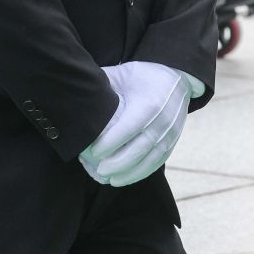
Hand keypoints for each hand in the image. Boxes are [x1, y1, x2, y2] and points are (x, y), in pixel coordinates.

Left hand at [80, 62, 192, 187]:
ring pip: (149, 160)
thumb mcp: (122, 74)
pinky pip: (156, 163)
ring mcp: (169, 134)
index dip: (111, 142)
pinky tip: (125, 179)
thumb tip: (76, 88)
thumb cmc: (143, 76)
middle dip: (118, 163)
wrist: (177, 78)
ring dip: (129, 173)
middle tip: (98, 170)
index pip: (129, 128)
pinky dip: (141, 173)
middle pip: (139, 148)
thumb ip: (102, 83)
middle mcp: (162, 121)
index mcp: (149, 104)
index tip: (93, 152)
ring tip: (109, 179)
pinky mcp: (172, 143)